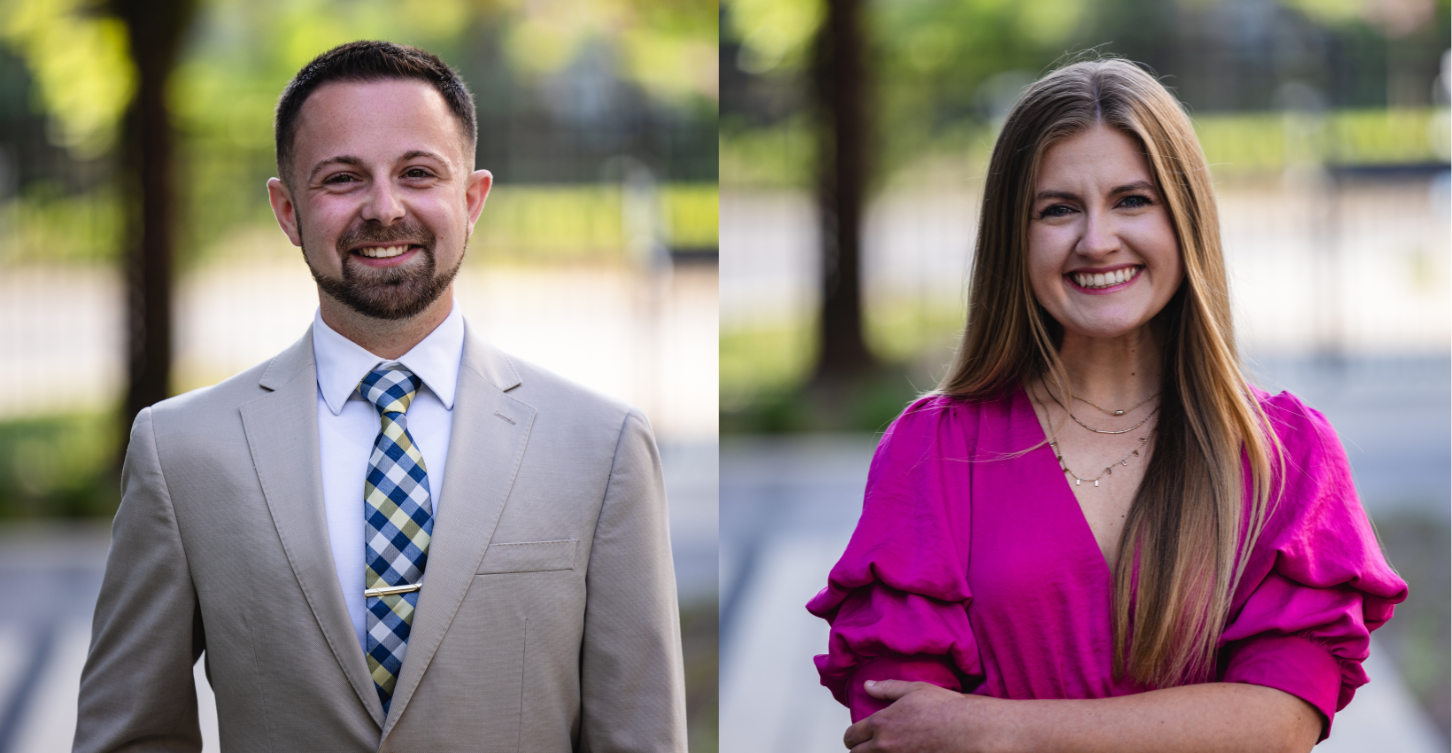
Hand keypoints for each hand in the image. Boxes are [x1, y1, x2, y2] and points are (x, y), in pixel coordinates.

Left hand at [843, 679, 1009, 752]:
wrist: (968, 729)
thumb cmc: (944, 708)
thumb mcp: (914, 689)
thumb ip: (887, 688)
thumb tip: (868, 686)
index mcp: (881, 723)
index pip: (852, 735)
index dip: (851, 736)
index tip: (855, 736)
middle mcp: (885, 745)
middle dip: (859, 750)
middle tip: (865, 746)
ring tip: (882, 750)